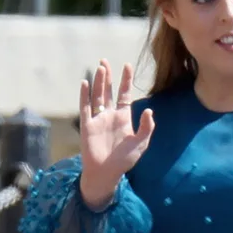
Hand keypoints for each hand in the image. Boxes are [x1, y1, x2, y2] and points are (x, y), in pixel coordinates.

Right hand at [78, 59, 153, 208]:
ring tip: (100, 67)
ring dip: (99, 82)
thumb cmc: (125, 160)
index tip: (127, 65)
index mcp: (123, 118)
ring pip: (97, 96)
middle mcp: (109, 116)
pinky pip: (85, 108)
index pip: (124, 95)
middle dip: (108, 76)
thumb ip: (146, 127)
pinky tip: (85, 83)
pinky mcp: (87, 126)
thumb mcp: (141, 144)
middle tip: (105, 60)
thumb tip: (148, 110)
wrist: (107, 172)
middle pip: (108, 92)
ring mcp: (98, 120)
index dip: (126, 81)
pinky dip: (84, 95)